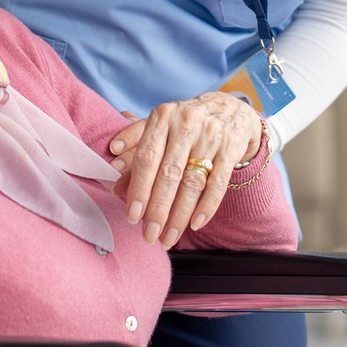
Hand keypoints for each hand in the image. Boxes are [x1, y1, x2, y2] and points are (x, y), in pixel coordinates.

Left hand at [107, 93, 262, 248]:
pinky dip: (207, 206)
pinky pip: (219, 183)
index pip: (147, 158)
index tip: (132, 217)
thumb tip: (114, 186)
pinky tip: (196, 224)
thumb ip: (135, 152)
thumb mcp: (159, 126)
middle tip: (149, 236)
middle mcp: (186, 123)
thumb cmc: (185, 122)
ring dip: (180, 215)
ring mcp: (211, 135)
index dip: (138, 189)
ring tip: (168, 238)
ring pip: (193, 182)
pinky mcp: (232, 147)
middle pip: (169, 174)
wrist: (229, 108)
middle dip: (158, 210)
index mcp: (163, 116)